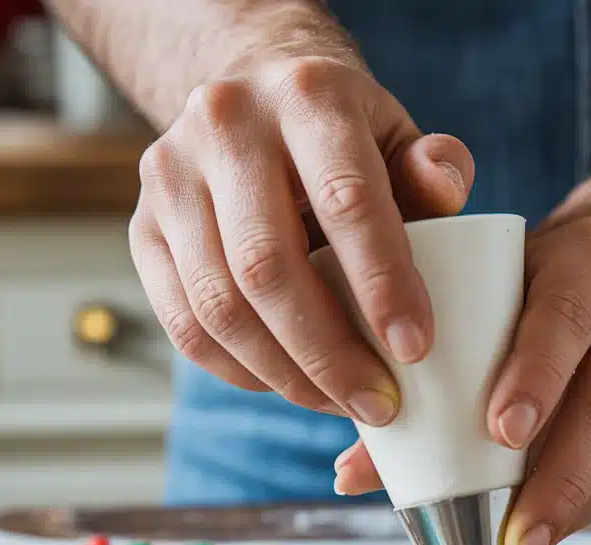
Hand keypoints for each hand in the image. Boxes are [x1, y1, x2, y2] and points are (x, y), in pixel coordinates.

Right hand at [129, 49, 473, 422]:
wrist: (254, 98)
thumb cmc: (346, 140)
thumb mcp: (398, 138)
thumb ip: (434, 170)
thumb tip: (448, 193)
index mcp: (307, 95)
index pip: (345, 200)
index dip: (382, 284)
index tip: (414, 350)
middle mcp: (225, 123)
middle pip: (268, 266)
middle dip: (329, 353)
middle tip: (379, 403)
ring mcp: (170, 175)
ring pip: (219, 305)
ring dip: (286, 374)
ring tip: (339, 403)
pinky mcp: (142, 227)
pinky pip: (185, 323)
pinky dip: (240, 370)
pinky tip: (289, 385)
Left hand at [335, 215, 590, 544]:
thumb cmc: (527, 297)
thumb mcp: (483, 304)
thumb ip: (421, 378)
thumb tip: (350, 476)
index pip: (565, 314)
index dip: (536, 378)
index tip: (501, 438)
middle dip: (559, 475)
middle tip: (515, 537)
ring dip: (582, 499)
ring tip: (532, 543)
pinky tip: (568, 518)